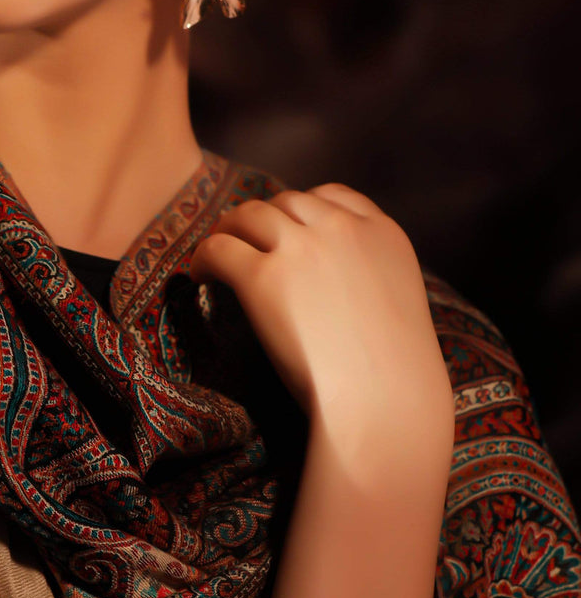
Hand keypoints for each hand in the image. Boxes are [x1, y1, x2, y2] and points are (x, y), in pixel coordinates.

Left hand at [190, 183, 453, 459]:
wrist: (383, 401)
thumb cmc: (395, 376)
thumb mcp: (397, 306)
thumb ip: (370, 280)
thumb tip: (332, 290)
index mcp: (382, 234)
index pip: (334, 196)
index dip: (302, 208)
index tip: (287, 225)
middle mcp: (341, 229)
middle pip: (287, 202)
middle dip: (263, 218)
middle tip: (243, 240)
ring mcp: (301, 249)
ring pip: (249, 216)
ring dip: (228, 230)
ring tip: (214, 255)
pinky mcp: (263, 277)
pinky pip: (220, 249)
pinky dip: (204, 258)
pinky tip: (200, 276)